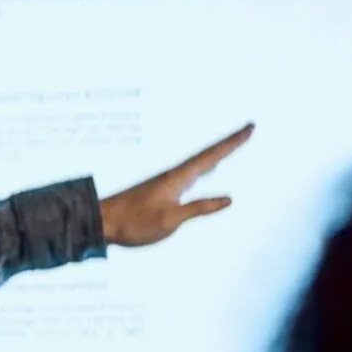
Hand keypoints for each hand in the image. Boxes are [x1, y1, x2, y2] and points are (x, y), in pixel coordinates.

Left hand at [99, 123, 252, 246]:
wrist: (102, 222)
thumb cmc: (134, 223)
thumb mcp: (170, 220)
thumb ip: (199, 208)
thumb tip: (228, 199)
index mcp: (177, 178)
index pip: (211, 157)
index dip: (232, 143)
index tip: (249, 128)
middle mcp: (174, 175)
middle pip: (208, 155)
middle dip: (229, 144)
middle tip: (248, 130)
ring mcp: (167, 181)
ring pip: (199, 163)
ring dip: (218, 153)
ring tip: (233, 145)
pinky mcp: (162, 189)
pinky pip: (191, 173)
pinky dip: (205, 166)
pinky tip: (206, 169)